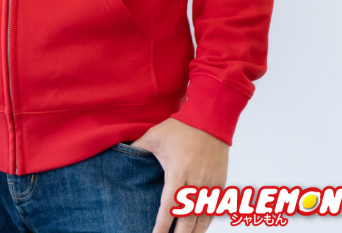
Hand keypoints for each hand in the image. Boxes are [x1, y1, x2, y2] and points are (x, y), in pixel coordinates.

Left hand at [130, 118, 228, 232]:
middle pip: (188, 219)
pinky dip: (206, 222)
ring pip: (203, 218)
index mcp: (177, 173)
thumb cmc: (180, 128)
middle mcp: (195, 183)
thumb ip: (138, 148)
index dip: (162, 226)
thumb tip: (121, 153)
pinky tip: (199, 229)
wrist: (209, 120)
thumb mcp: (154, 136)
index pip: (168, 207)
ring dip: (194, 232)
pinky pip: (214, 209)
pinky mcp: (220, 183)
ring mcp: (209, 185)